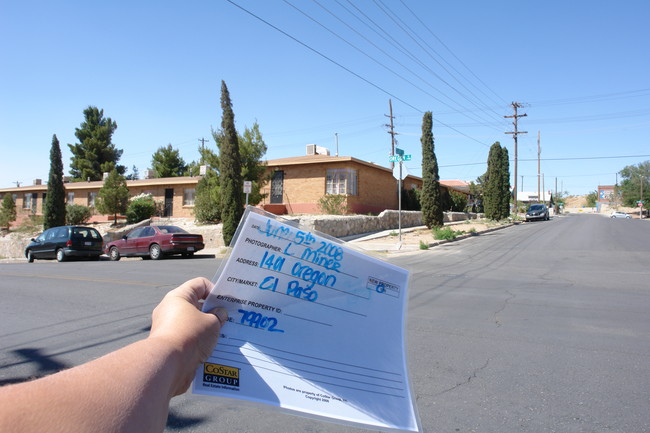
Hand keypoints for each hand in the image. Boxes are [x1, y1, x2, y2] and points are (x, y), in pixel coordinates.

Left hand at [149, 277, 226, 394]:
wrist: (167, 364)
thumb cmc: (190, 335)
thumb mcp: (212, 322)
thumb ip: (218, 315)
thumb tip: (219, 314)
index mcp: (178, 297)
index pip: (200, 284)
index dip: (215, 290)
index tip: (226, 303)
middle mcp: (170, 309)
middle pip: (196, 304)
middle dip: (212, 312)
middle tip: (226, 319)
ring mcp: (167, 327)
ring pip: (192, 323)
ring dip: (206, 328)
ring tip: (221, 335)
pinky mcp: (169, 345)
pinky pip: (187, 338)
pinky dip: (198, 342)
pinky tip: (211, 348)